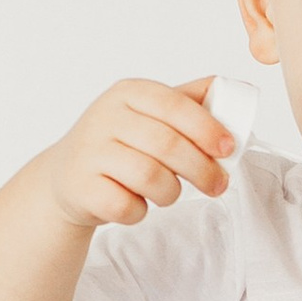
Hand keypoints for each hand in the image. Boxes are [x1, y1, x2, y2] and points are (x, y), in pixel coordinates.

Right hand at [43, 76, 235, 232]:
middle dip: (202, 169)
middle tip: (218, 185)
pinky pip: (127, 206)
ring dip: (171, 193)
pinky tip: (136, 203)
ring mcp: (90, 152)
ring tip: (169, 193)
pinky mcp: (82, 188)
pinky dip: (140, 211)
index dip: (206, 129)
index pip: (174, 105)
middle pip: (167, 144)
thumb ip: (188, 101)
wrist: (66, 176)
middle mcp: (105, 117)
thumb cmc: (119, 144)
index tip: (228, 149)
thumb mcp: (149, 113)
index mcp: (128, 93)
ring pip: (151, 178)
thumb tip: (235, 88)